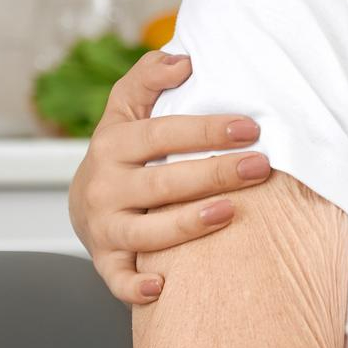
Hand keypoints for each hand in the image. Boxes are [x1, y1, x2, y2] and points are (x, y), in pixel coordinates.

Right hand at [68, 48, 272, 303]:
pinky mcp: (107, 261)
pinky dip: (135, 287)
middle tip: (261, 167)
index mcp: (113, 144)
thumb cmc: (123, 151)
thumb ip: (149, 77)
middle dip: (214, 174)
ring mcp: (105, 227)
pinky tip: (163, 288)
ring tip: (230, 212)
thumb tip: (183, 59)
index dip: (205, 130)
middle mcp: (105, 186)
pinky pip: (118, 279)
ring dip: (187, 224)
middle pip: (162, 183)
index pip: (160, 134)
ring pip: (145, 232)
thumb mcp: (127, 108)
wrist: (86, 203)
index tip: (249, 127)